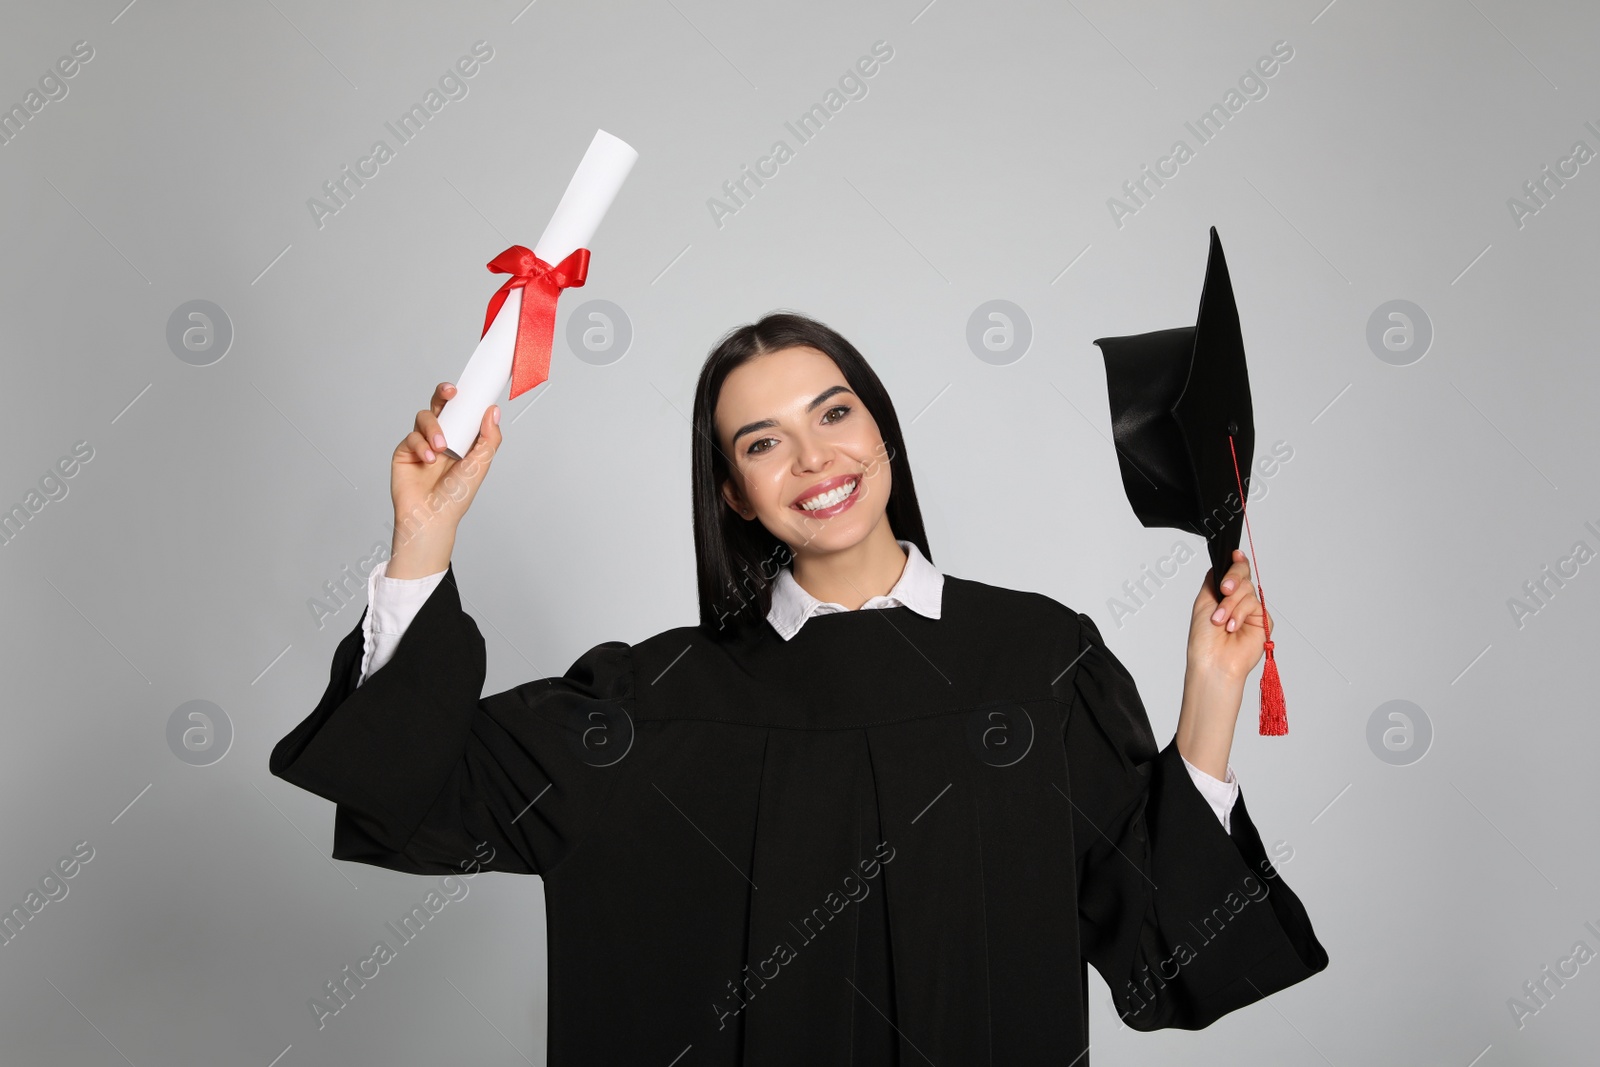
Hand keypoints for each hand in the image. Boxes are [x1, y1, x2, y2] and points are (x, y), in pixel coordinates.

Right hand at [388, 382, 501, 576]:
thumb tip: (493, 411)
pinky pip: (411, 436)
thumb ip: (489, 438)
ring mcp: (422, 443)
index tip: (470, 388)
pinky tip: (428, 460)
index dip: (465, 398)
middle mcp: (442, 438)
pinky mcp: (405, 451)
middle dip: (444, 394)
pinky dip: (420, 445)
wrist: (431, 517)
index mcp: (462, 439)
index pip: (463, 412)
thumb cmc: (456, 496)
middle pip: (440, 406)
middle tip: (451, 393)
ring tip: (441, 448)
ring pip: (424, 417)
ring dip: (433, 428)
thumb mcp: (480, 465)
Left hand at [1185, 549, 1269, 683]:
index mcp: (1224, 594)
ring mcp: (1251, 610)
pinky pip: (1254, 604)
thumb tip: (1224, 561)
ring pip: (1247, 590)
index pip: (1234, 571)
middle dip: (1233, 579)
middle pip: (1243, 574)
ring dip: (1230, 605)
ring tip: (1220, 621)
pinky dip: (1240, 614)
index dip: (1236, 561)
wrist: (1213, 660)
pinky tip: (1232, 627)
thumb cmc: (1204, 638)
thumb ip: (1215, 579)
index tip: (1234, 555)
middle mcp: (1238, 600)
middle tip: (1224, 590)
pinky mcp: (1263, 620)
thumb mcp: (1204, 601)